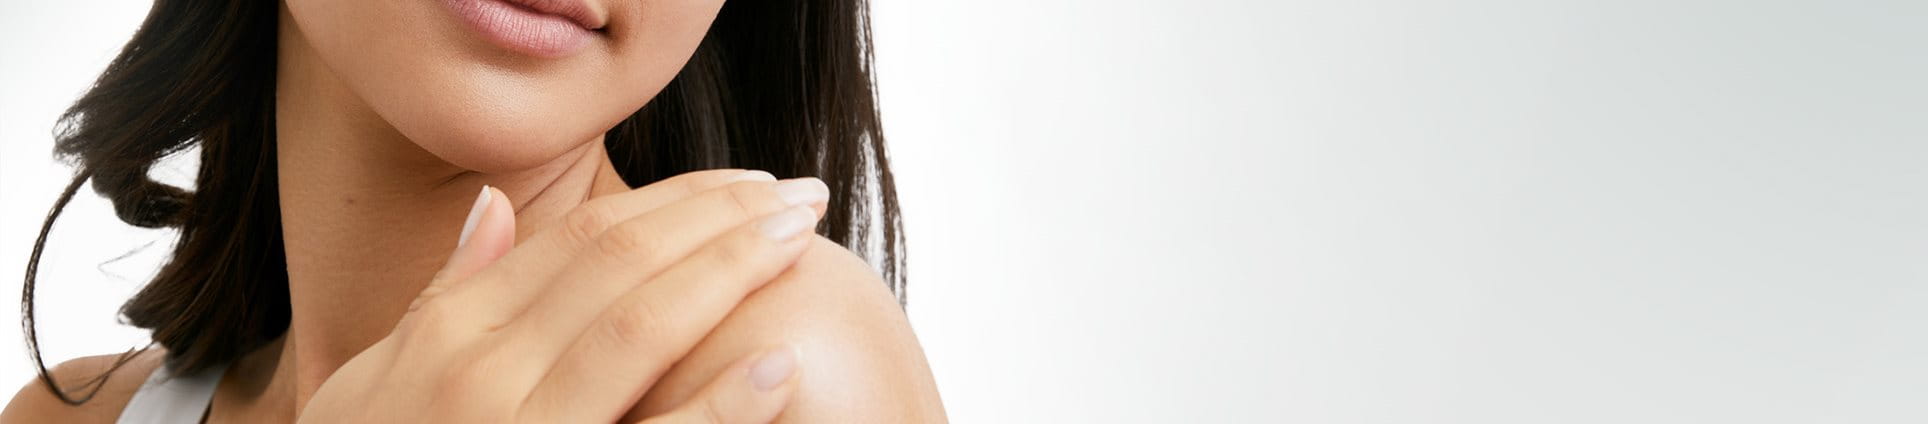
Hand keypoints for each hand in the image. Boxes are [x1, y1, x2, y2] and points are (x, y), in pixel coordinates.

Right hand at [297, 169, 828, 422]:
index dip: (675, 201)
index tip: (746, 184)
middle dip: (721, 218)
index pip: (582, 237)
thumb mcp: (381, 380)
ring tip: (802, 240)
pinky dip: (719, 407)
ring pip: (638, 330)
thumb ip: (444, 297)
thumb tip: (493, 207)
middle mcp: (481, 375)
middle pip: (621, 265)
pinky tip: (780, 367)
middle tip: (803, 195)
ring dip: (730, 273)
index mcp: (451, 334)